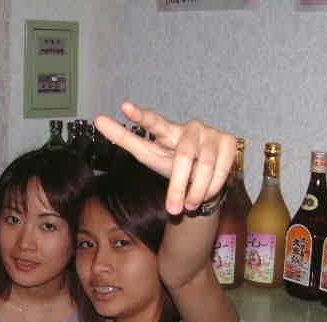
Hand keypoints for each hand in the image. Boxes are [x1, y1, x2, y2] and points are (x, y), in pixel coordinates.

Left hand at [94, 102, 235, 214]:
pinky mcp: (229, 142)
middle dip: (177, 186)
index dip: (141, 116)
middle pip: (182, 157)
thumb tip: (98, 119)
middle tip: (173, 209)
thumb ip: (125, 138)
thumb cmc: (172, 164)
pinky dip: (212, 187)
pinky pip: (221, 169)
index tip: (125, 108)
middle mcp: (190, 128)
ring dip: (195, 191)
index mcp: (167, 131)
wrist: (203, 178)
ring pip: (203, 166)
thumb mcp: (148, 155)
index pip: (153, 122)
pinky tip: (205, 195)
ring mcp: (211, 133)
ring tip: (189, 206)